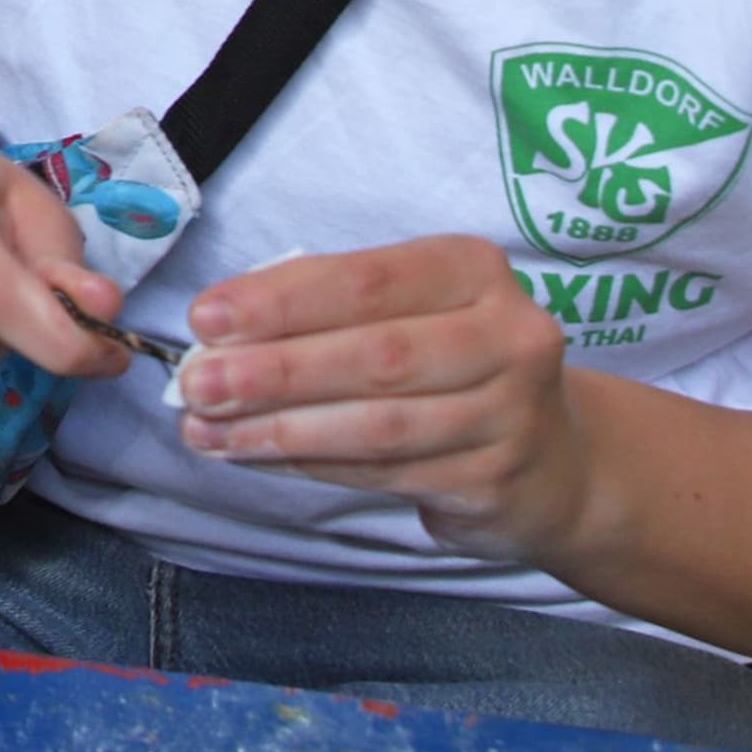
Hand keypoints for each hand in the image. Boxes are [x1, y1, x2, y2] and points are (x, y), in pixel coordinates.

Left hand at [176, 236, 594, 562]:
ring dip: (281, 430)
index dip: (280, 301)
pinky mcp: (496, 481)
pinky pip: (386, 472)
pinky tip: (260, 457)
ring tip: (209, 431)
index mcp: (473, 270)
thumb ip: (324, 308)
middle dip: (273, 372)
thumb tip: (219, 329)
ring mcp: (512, 414)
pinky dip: (313, 465)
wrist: (554, 461)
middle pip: (373, 356)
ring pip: (377, 425)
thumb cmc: (452, 363)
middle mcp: (508, 335)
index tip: (205, 318)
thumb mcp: (405, 309)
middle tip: (198, 385)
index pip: (366, 280)